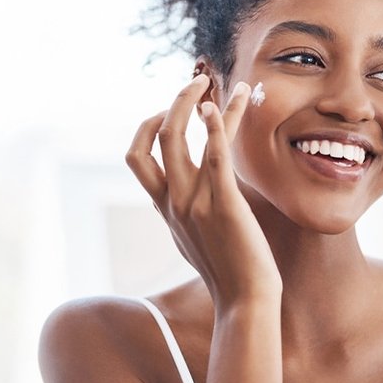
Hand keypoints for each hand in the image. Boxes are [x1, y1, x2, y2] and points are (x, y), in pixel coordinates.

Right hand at [126, 74, 281, 308]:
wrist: (245, 301)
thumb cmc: (229, 272)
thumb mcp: (196, 240)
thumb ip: (187, 216)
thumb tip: (188, 202)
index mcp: (166, 208)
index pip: (137, 157)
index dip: (147, 127)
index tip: (170, 111)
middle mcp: (174, 201)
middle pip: (156, 139)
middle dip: (174, 103)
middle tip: (196, 82)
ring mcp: (195, 202)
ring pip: (181, 139)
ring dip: (198, 102)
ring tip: (213, 81)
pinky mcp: (224, 204)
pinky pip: (215, 155)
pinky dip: (218, 125)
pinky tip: (228, 104)